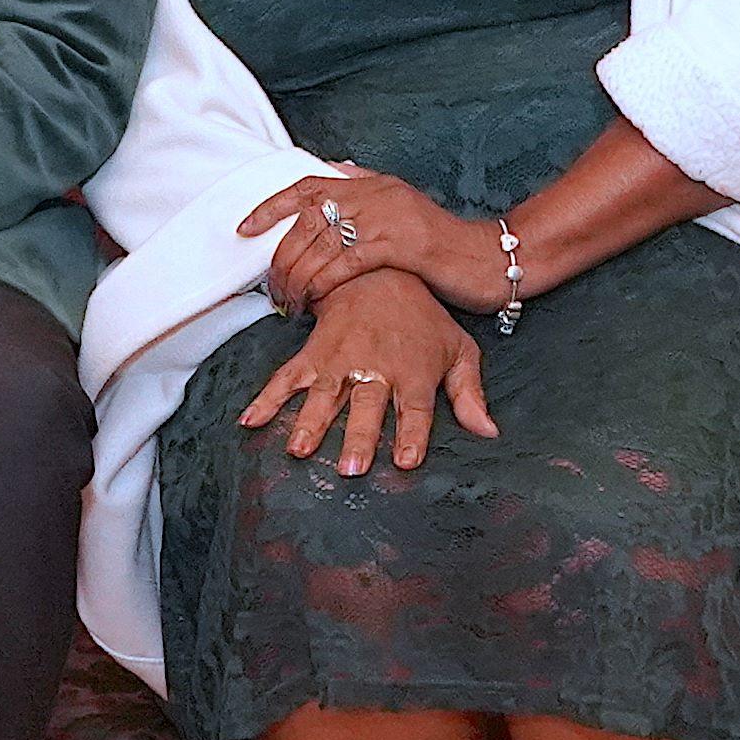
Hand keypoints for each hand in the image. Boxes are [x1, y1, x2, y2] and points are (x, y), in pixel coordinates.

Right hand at [238, 269, 493, 478]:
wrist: (380, 272)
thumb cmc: (422, 318)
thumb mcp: (457, 350)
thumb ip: (469, 393)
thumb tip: (488, 432)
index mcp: (414, 370)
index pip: (415, 409)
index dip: (411, 435)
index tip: (405, 461)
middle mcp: (375, 367)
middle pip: (367, 406)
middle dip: (358, 436)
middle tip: (350, 467)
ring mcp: (341, 360)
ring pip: (324, 394)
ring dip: (310, 423)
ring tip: (299, 449)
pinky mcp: (314, 353)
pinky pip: (286, 377)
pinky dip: (267, 399)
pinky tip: (251, 421)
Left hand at [239, 169, 501, 315]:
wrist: (490, 258)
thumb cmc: (444, 246)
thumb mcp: (403, 211)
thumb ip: (369, 195)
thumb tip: (337, 172)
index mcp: (372, 184)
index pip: (309, 186)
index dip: (271, 207)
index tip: (245, 228)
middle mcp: (375, 194)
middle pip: (307, 221)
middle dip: (281, 259)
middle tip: (272, 289)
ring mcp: (387, 217)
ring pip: (320, 244)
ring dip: (297, 278)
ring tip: (288, 303)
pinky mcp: (399, 245)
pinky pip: (345, 263)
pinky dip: (322, 283)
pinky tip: (315, 302)